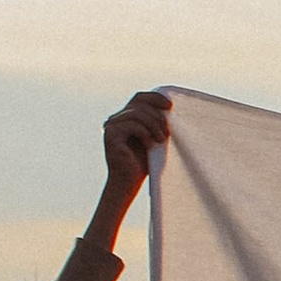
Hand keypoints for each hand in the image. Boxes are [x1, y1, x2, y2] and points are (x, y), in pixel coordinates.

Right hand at [99, 91, 172, 216]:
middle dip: (157, 114)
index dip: (155, 98)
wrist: (129, 183)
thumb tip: (171, 106)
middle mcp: (116, 119)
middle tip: (168, 130)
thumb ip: (157, 121)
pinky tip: (151, 144)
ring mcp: (111, 126)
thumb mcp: (154, 137)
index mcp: (125, 117)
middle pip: (139, 103)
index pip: (139, 98)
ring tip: (161, 139)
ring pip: (137, 113)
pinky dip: (145, 133)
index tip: (170, 105)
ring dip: (154, 125)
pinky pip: (132, 125)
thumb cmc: (144, 163)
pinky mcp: (110, 135)